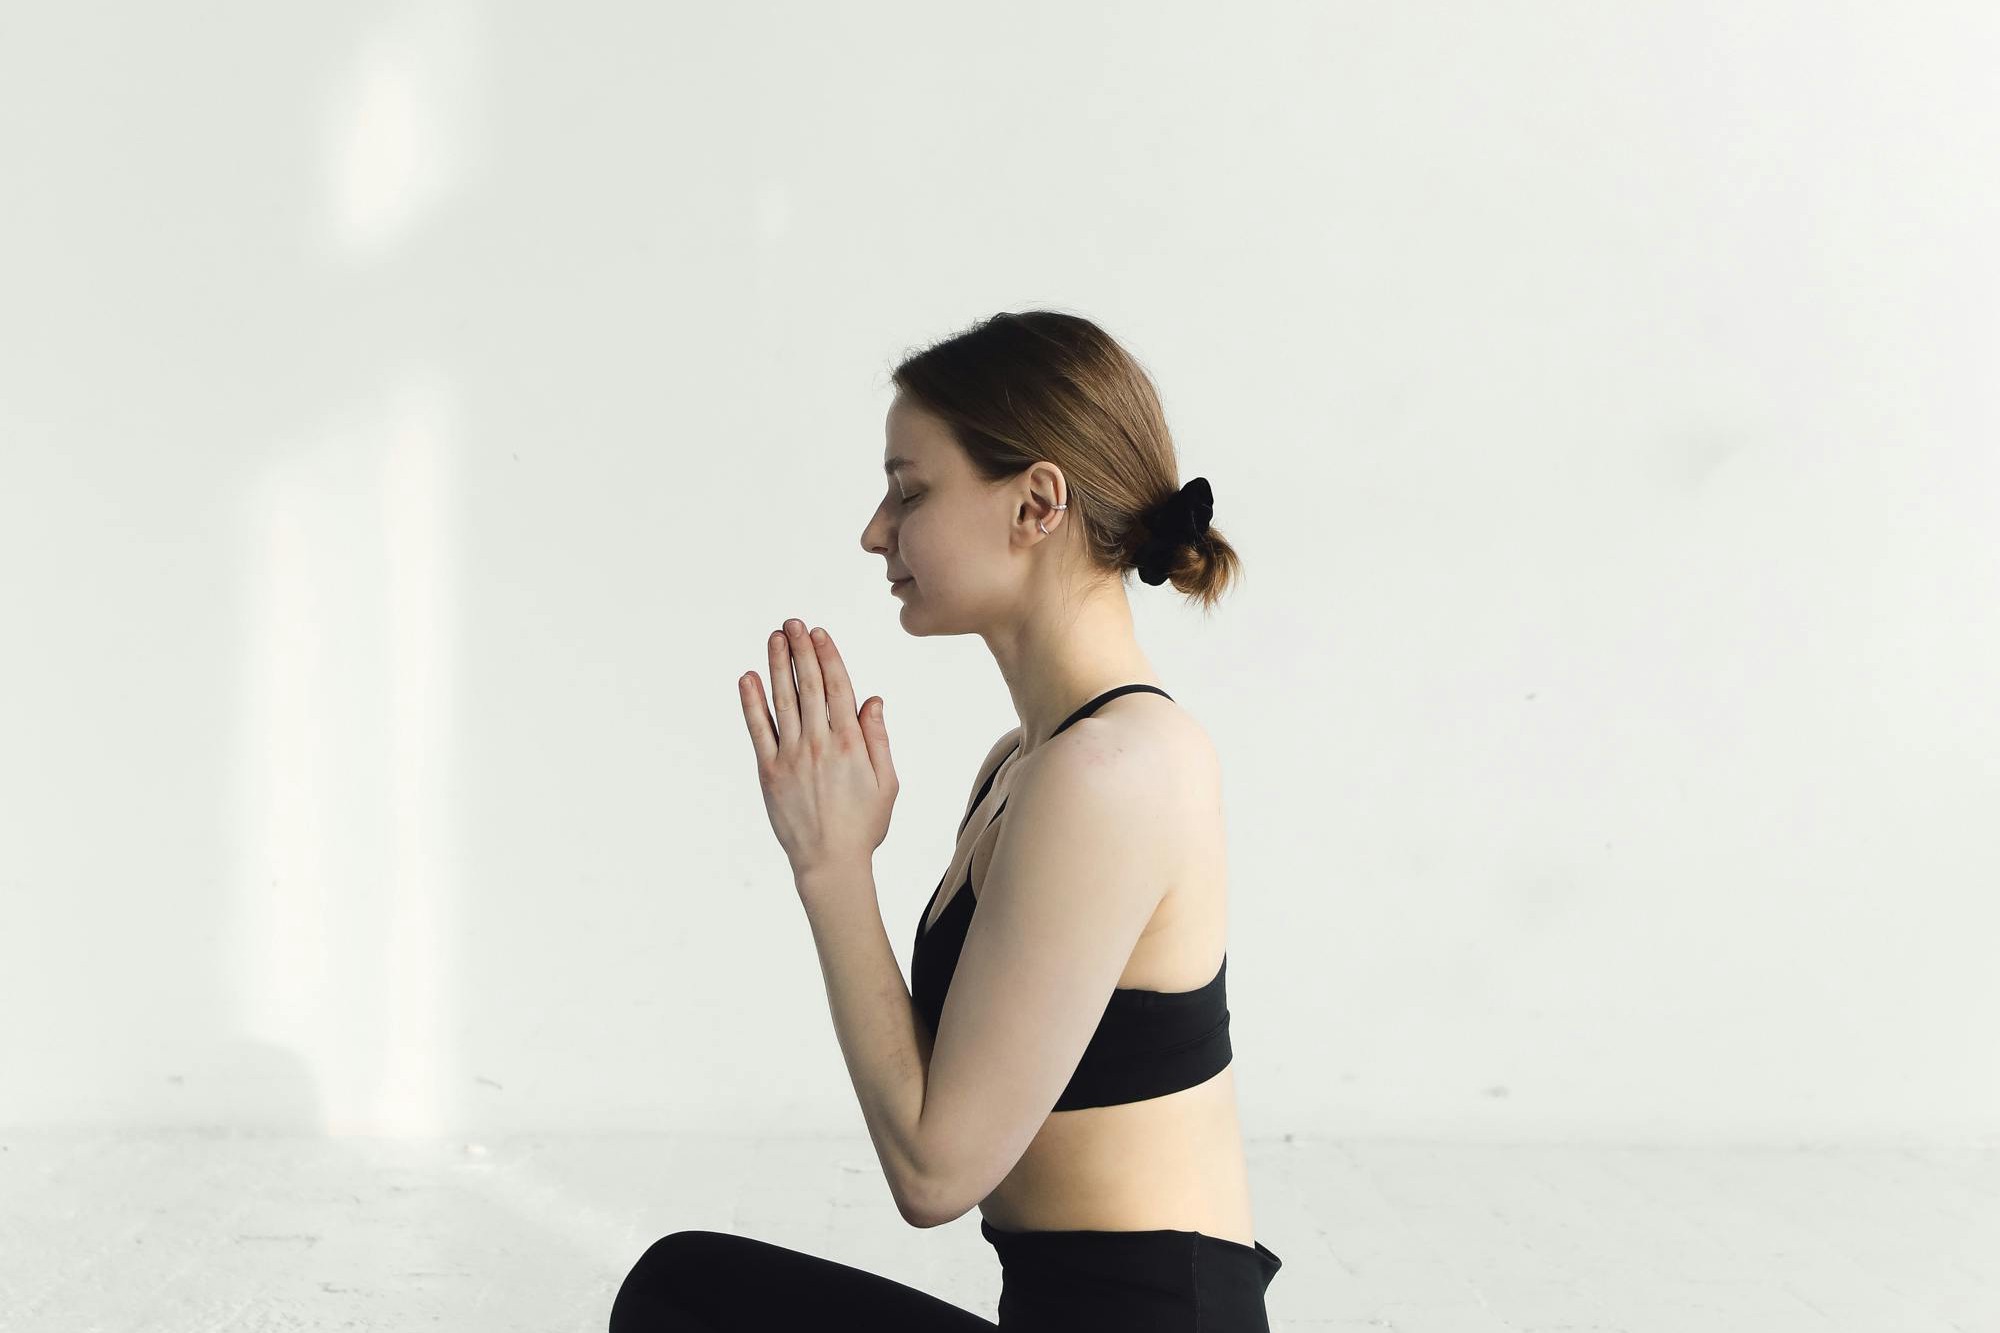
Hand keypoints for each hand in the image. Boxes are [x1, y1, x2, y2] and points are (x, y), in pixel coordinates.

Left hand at [739, 619, 898, 882]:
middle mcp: (820, 743)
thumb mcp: (886, 782)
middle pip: (808, 686)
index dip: (826, 656)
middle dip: (800, 650)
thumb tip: (871, 699)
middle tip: (793, 623)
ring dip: (778, 665)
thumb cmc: (864, 825)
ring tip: (774, 638)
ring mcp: (792, 756)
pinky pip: (758, 729)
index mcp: (851, 743)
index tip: (818, 633)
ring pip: (782, 700)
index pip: (837, 687)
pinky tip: (748, 678)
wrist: (830, 862)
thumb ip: (877, 738)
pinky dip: (752, 702)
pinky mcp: (770, 771)